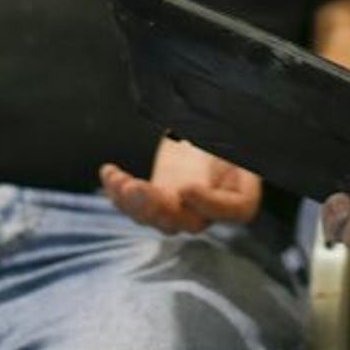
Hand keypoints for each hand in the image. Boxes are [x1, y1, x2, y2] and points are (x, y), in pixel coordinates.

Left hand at [100, 137, 262, 232]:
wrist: (206, 127)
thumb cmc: (226, 130)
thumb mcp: (235, 135)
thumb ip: (232, 143)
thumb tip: (229, 142)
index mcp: (241, 196)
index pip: (231, 210)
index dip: (207, 204)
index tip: (186, 188)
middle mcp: (210, 210)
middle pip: (186, 221)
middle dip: (156, 208)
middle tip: (137, 188)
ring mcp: (180, 208)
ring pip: (154, 218)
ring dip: (132, 202)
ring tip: (119, 179)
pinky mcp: (158, 200)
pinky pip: (135, 206)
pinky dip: (118, 192)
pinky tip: (108, 172)